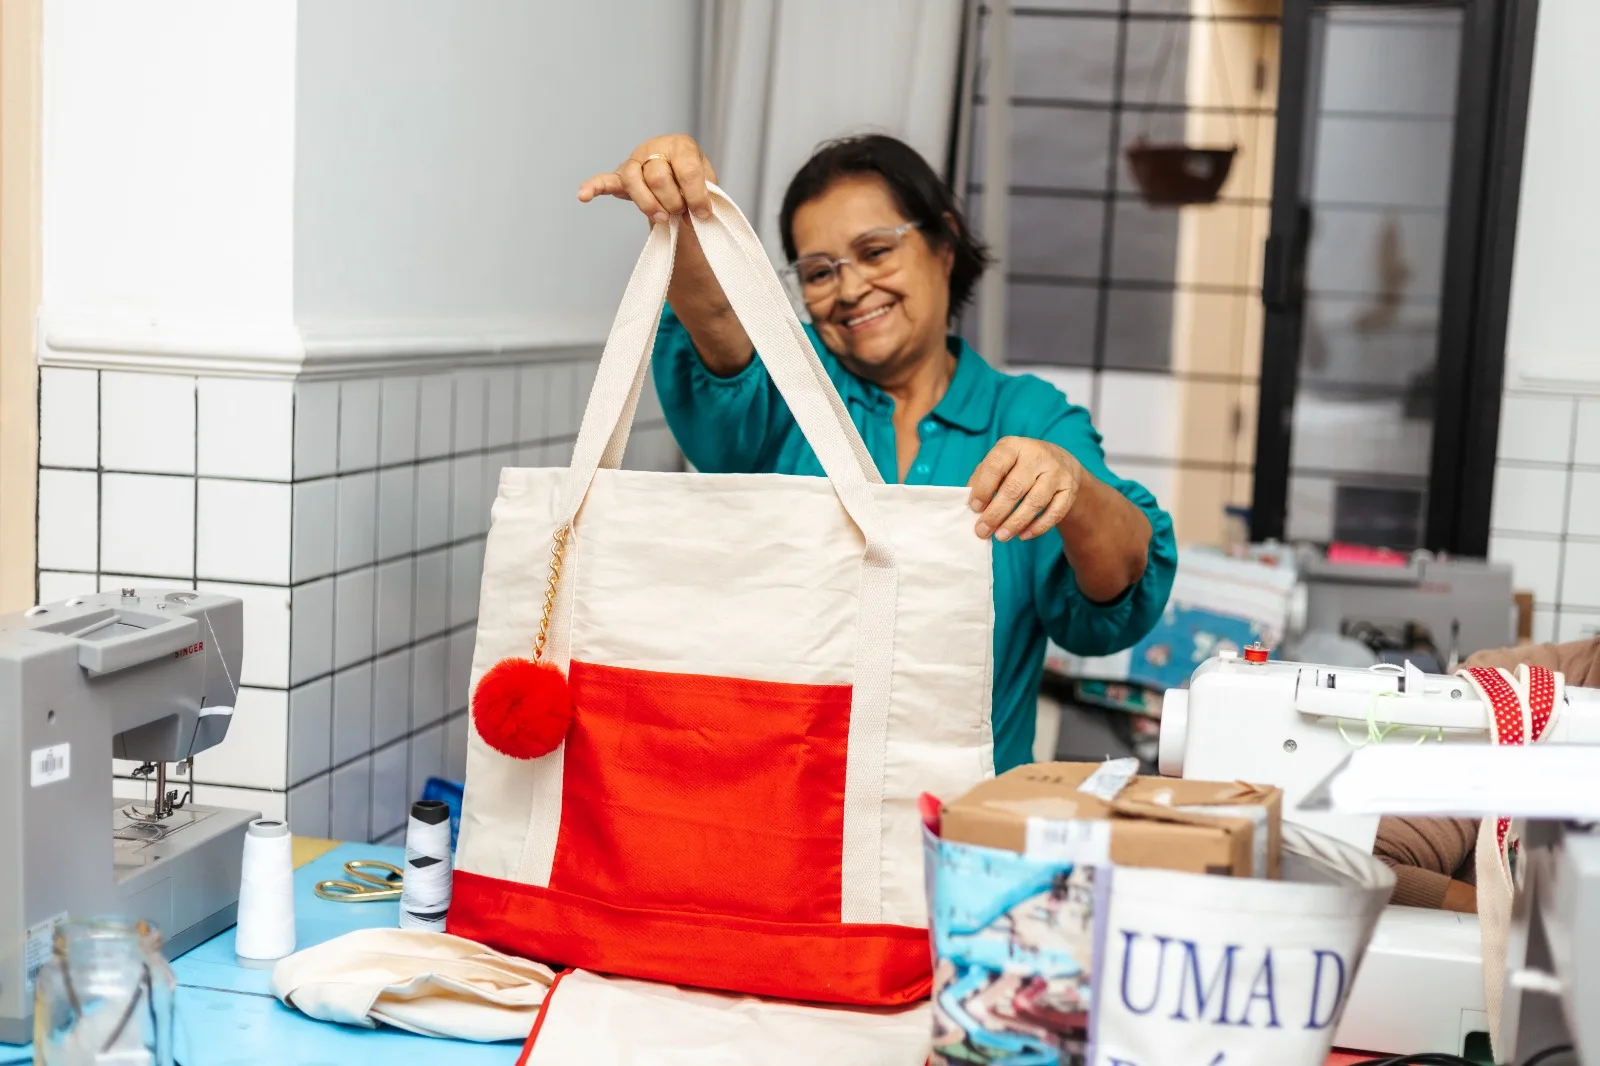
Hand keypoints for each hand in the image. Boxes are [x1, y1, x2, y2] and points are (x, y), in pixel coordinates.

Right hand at [577, 134, 716, 223]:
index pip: (687, 170)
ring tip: (662, 218)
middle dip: (673, 201)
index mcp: (681, 146)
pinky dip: (593, 187)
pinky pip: (604, 180)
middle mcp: (654, 148)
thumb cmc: (694, 180)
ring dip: (648, 204)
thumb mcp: (707, 182)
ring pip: (634, 181)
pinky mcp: (621, 177)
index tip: (703, 213)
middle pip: (658, 177)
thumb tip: (695, 213)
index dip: (696, 196)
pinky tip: (583, 196)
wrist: (680, 178)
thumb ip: (703, 194)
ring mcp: (635, 161)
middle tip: (681, 212)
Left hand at [967, 437, 1082, 542]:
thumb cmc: (1019, 466)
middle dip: (996, 513)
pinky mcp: (1069, 489)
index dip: (983, 489)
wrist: (1061, 462)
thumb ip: (983, 479)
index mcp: (1013, 446)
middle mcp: (1037, 456)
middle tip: (983, 531)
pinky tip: (1023, 536)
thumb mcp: (1000, 464)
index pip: (995, 466)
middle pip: (1014, 488)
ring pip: (1035, 502)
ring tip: (1001, 536)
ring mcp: (1056, 472)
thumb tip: (971, 505)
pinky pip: (1055, 512)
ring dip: (1015, 522)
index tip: (974, 508)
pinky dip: (1038, 527)